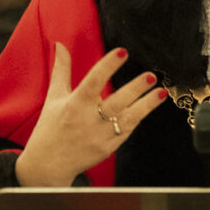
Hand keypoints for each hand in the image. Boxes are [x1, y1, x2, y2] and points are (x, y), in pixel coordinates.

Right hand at [15, 43, 168, 187]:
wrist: (48, 163)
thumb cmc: (51, 127)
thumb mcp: (54, 96)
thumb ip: (61, 70)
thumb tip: (60, 45)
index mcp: (74, 105)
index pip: (94, 81)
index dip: (108, 66)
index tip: (122, 52)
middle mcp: (88, 120)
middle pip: (116, 102)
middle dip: (135, 89)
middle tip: (151, 76)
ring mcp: (100, 136)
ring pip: (127, 119)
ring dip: (146, 105)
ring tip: (161, 92)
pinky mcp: (107, 148)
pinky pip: (126, 131)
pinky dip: (137, 118)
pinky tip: (149, 106)